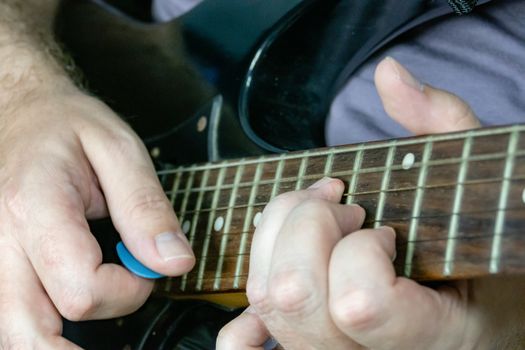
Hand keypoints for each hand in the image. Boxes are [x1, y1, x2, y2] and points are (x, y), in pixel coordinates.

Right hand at [0, 83, 194, 347]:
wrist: (21, 112)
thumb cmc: (69, 125)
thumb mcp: (120, 150)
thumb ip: (147, 209)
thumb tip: (175, 263)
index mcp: (35, 208)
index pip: (82, 290)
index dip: (128, 292)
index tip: (147, 265)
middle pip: (33, 335)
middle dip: (89, 334)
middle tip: (120, 297)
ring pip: (13, 336)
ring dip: (58, 340)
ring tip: (98, 299)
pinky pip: (8, 319)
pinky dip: (41, 327)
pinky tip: (65, 304)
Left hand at [217, 57, 524, 348]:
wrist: (476, 311)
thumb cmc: (484, 253)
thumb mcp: (478, 190)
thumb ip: (440, 126)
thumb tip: (389, 74)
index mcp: (429, 332)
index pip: (359, 302)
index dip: (361, 248)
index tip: (384, 227)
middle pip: (294, 294)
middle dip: (308, 226)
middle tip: (343, 208)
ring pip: (266, 301)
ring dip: (278, 240)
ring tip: (318, 223)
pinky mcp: (303, 346)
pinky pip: (244, 343)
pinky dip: (245, 312)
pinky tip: (275, 272)